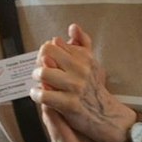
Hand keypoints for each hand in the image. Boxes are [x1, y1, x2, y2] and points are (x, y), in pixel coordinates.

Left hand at [33, 24, 132, 141]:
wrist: (106, 114)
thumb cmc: (93, 87)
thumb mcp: (90, 63)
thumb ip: (82, 43)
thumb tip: (73, 27)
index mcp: (84, 57)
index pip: (53, 44)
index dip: (46, 52)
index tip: (49, 61)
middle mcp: (81, 69)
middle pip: (46, 52)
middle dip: (38, 62)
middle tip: (41, 71)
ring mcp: (75, 86)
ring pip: (42, 72)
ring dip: (36, 78)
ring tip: (41, 83)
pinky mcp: (69, 104)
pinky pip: (43, 94)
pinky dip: (36, 94)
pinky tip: (40, 95)